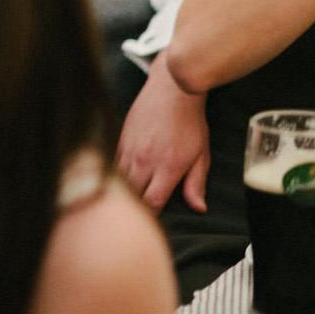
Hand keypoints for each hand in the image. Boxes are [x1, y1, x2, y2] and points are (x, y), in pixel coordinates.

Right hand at [117, 52, 209, 211]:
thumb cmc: (190, 122)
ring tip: (124, 201)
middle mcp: (144, 161)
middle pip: (131, 195)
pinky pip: (113, 163)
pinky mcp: (120, 138)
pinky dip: (117, 173)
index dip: (151, 217)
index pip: (152, 203)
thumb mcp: (201, 154)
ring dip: (122, 190)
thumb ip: (196, 183)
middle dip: (133, 207)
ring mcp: (129, 149)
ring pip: (118, 179)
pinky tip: (120, 178)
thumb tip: (198, 207)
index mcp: (167, 168)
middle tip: (135, 216)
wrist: (172, 90)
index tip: (151, 224)